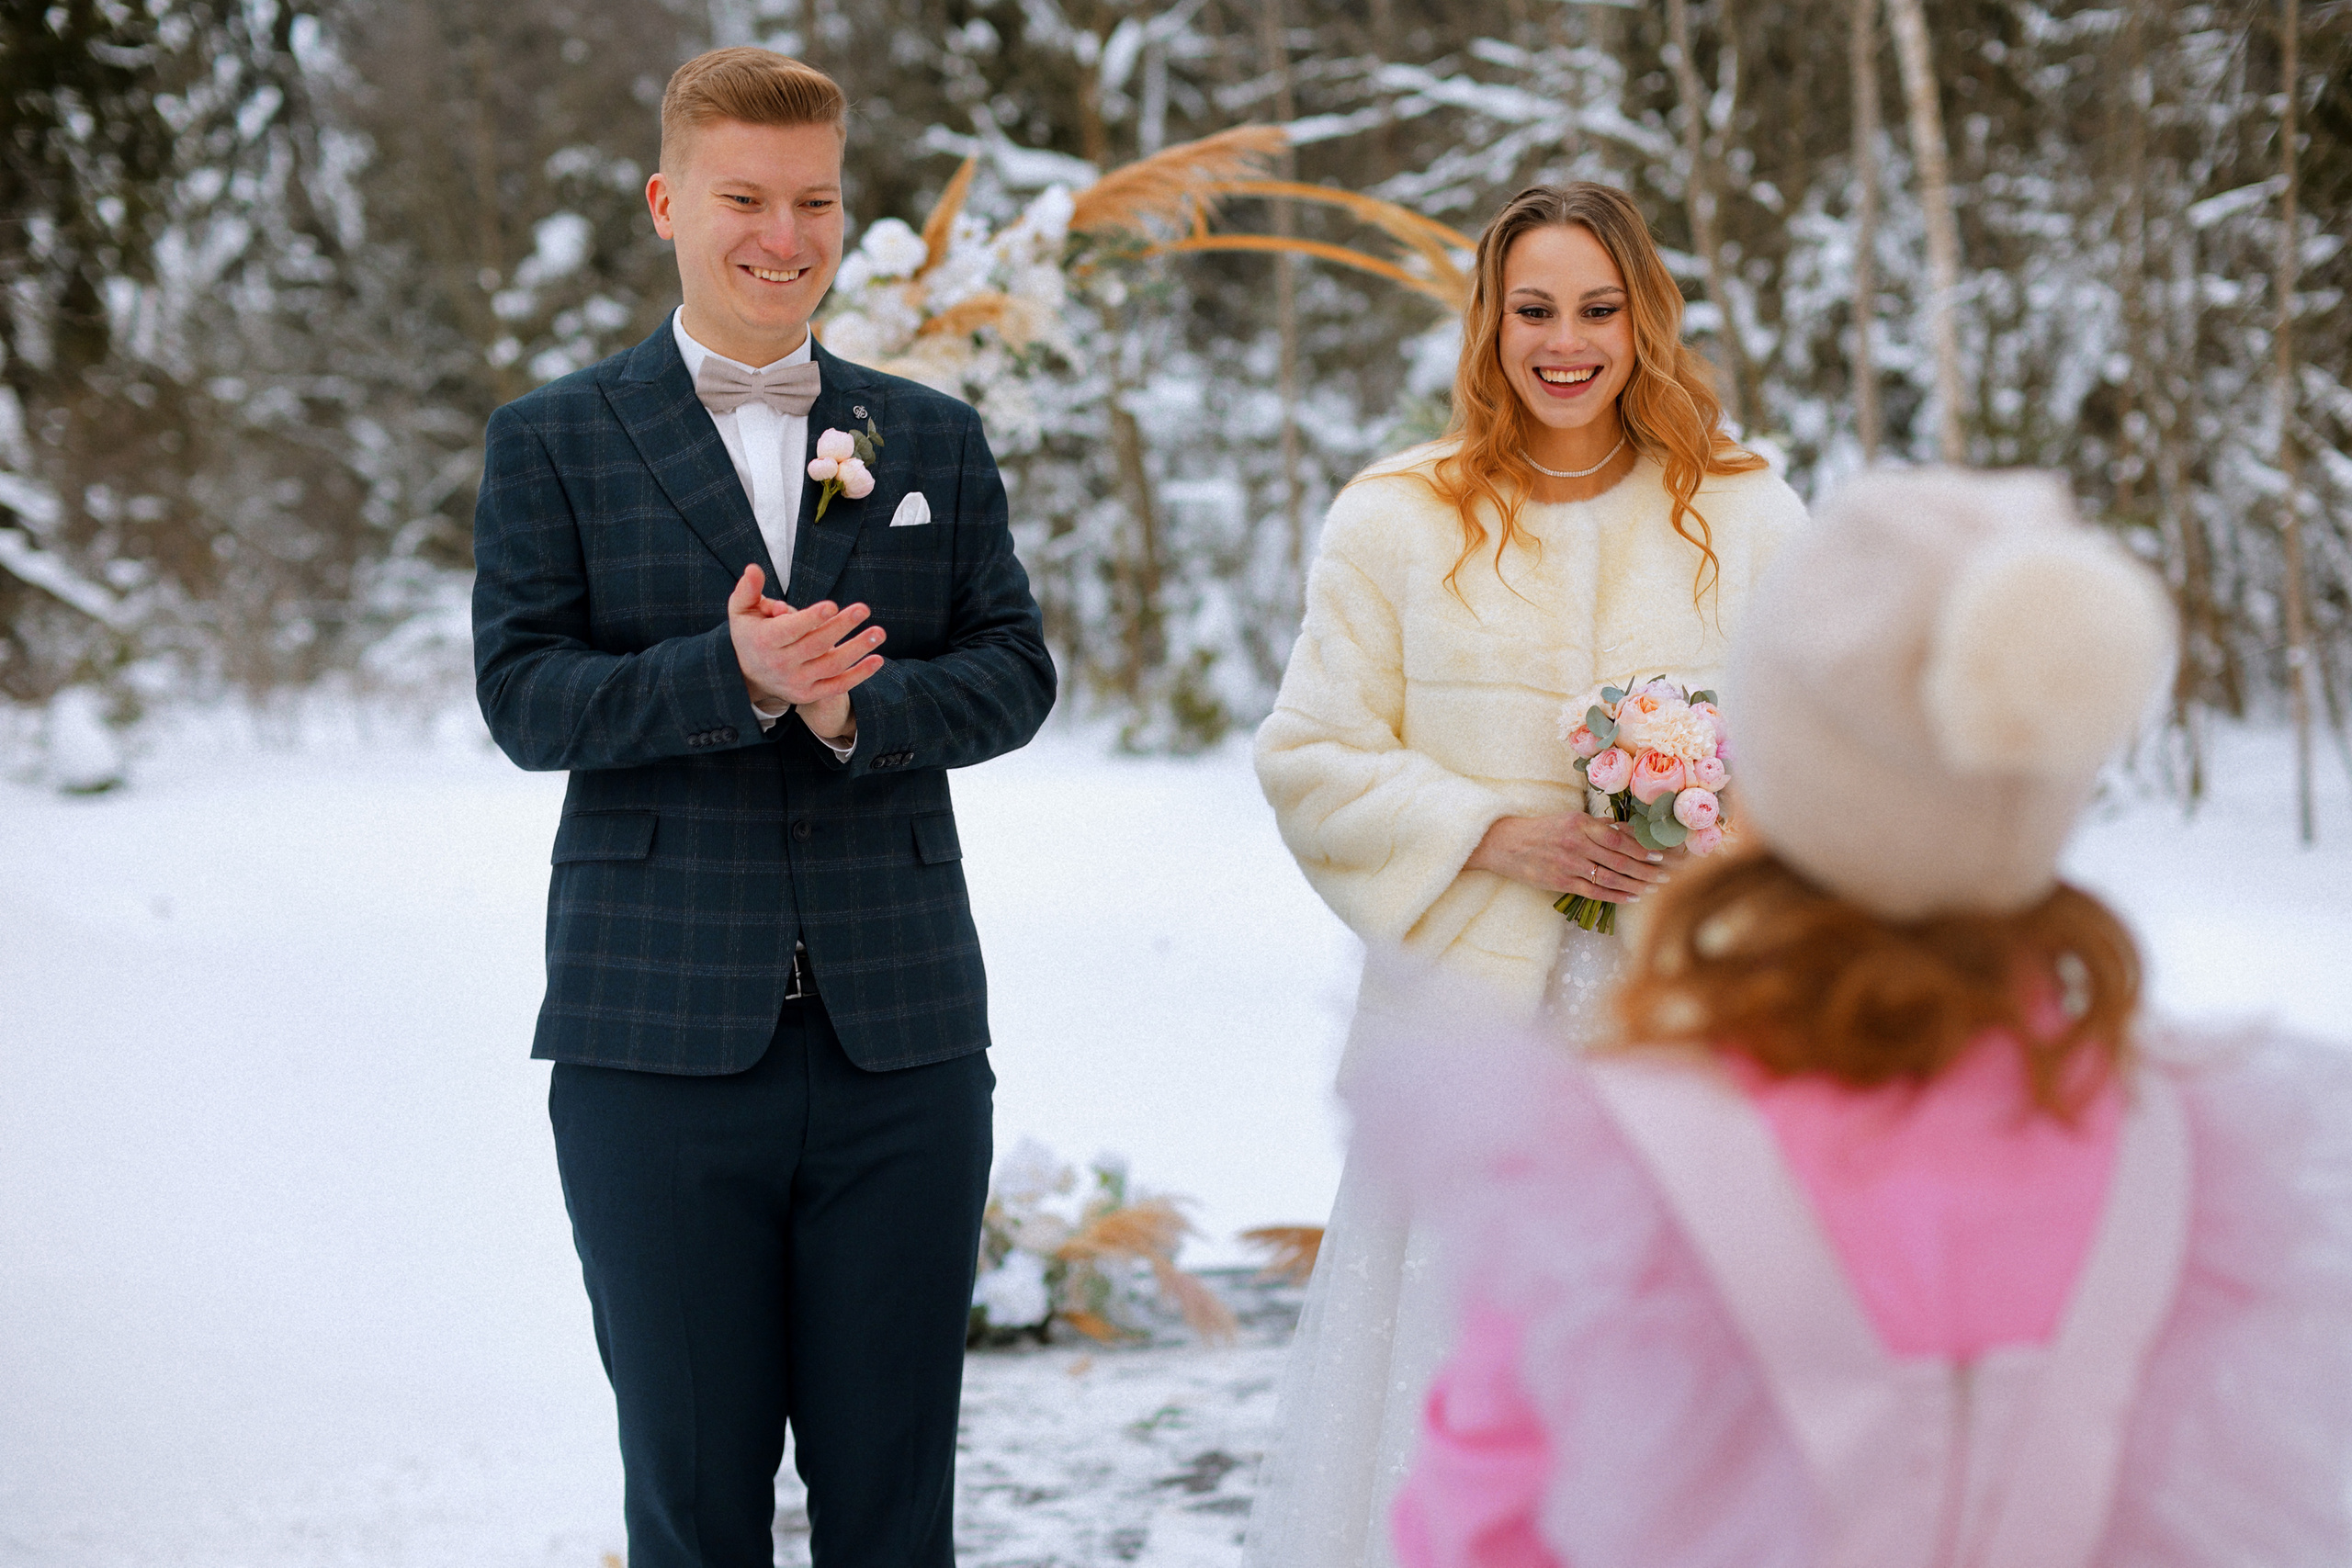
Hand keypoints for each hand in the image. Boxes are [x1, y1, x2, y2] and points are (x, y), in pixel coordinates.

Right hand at [727, 565, 885, 714]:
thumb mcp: (742, 609)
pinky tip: (877, 659)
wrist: (748, 675)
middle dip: (841, 627)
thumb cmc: (750, 633)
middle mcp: (780, 664)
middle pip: (815, 645)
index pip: (790, 630)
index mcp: (764, 641)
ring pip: (831, 666)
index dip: (811, 619)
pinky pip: (838, 686)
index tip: (832, 606)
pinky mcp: (809, 694)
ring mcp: (796, 682)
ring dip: (857, 649)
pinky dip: (859, 675)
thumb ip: (748, 589)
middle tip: (864, 609)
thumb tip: (754, 569)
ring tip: (878, 633)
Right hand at [1464, 812, 1672, 901]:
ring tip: (1655, 887)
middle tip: (1669, 874)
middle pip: (1620, 858)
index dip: (1644, 847)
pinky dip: (1616, 896)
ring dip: (1636, 883)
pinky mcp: (1561, 882)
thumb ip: (1597, 827)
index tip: (1664, 854)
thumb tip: (1628, 831)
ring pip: (1611, 877)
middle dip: (1648, 868)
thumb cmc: (1542, 831)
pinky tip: (1632, 897)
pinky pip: (1595, 892)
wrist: (1506, 844)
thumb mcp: (1569, 820)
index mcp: (1581, 824)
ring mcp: (1569, 864)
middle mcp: (1577, 843)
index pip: (1620, 837)